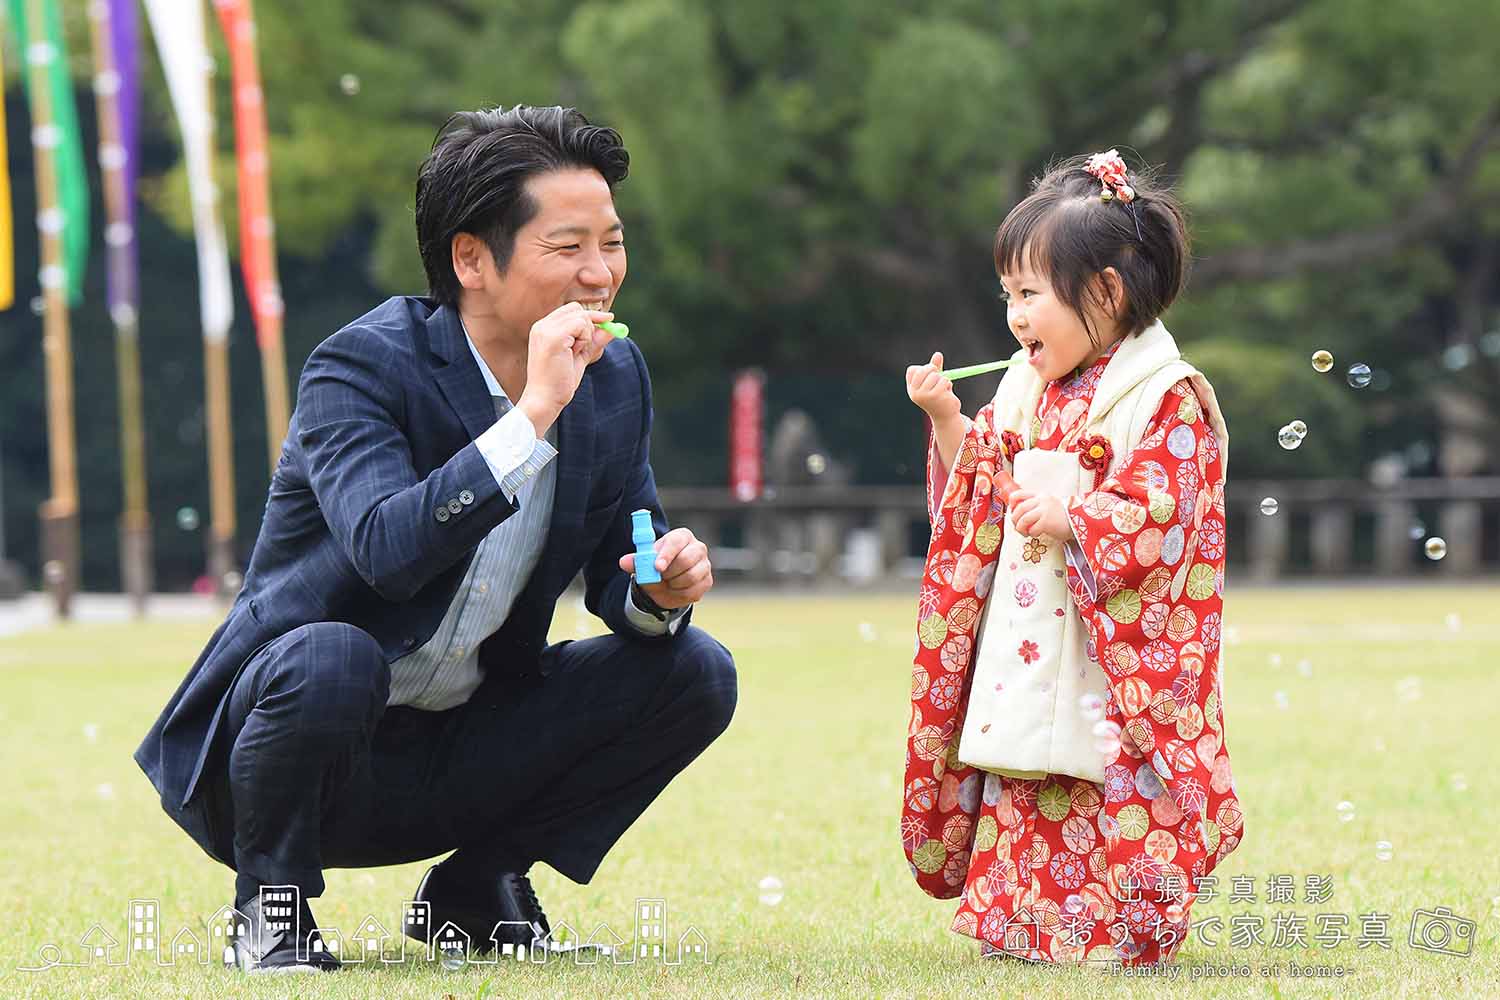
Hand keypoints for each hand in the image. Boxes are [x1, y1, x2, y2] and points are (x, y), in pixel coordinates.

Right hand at [517, 302, 615, 434]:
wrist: (544, 399)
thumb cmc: (559, 382)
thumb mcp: (579, 357)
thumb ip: (593, 342)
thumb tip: (611, 328)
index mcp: (543, 329)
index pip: (570, 310)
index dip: (590, 316)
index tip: (609, 319)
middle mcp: (542, 325)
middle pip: (576, 309)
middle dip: (589, 325)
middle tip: (583, 347)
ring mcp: (546, 329)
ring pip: (581, 316)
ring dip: (586, 335)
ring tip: (573, 354)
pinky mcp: (554, 336)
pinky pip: (581, 325)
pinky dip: (585, 339)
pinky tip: (574, 353)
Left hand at [617, 527, 712, 609]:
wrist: (664, 584)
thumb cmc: (655, 567)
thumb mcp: (644, 563)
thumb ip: (635, 562)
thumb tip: (624, 562)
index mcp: (681, 537)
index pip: (676, 541)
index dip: (667, 554)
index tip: (657, 567)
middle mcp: (697, 548)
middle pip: (686, 559)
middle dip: (669, 572)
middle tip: (659, 576)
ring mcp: (704, 565)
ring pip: (690, 577)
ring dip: (673, 584)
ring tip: (666, 582)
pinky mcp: (707, 581)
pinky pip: (693, 591)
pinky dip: (679, 594)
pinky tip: (674, 589)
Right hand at [905, 352, 960, 422]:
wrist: (945, 416)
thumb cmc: (939, 397)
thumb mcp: (935, 381)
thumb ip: (935, 367)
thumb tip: (938, 354)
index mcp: (911, 389)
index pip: (912, 370)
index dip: (922, 369)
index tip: (929, 376)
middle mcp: (915, 393)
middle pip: (923, 369)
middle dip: (933, 370)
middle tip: (938, 378)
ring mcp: (925, 395)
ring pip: (935, 375)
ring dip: (942, 379)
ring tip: (943, 389)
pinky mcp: (936, 395)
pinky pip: (944, 380)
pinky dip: (948, 384)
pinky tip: (947, 394)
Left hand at [1009, 490, 1071, 539]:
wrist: (1082, 521)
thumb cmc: (1063, 516)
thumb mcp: (1049, 505)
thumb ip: (1036, 506)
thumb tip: (1018, 514)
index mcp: (1040, 495)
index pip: (1018, 494)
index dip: (1011, 504)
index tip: (1013, 511)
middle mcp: (1042, 501)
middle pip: (1019, 509)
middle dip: (1014, 520)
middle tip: (1018, 526)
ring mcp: (1044, 511)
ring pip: (1023, 519)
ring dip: (1020, 528)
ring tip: (1025, 532)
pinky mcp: (1047, 522)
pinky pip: (1032, 529)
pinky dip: (1031, 533)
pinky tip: (1036, 534)